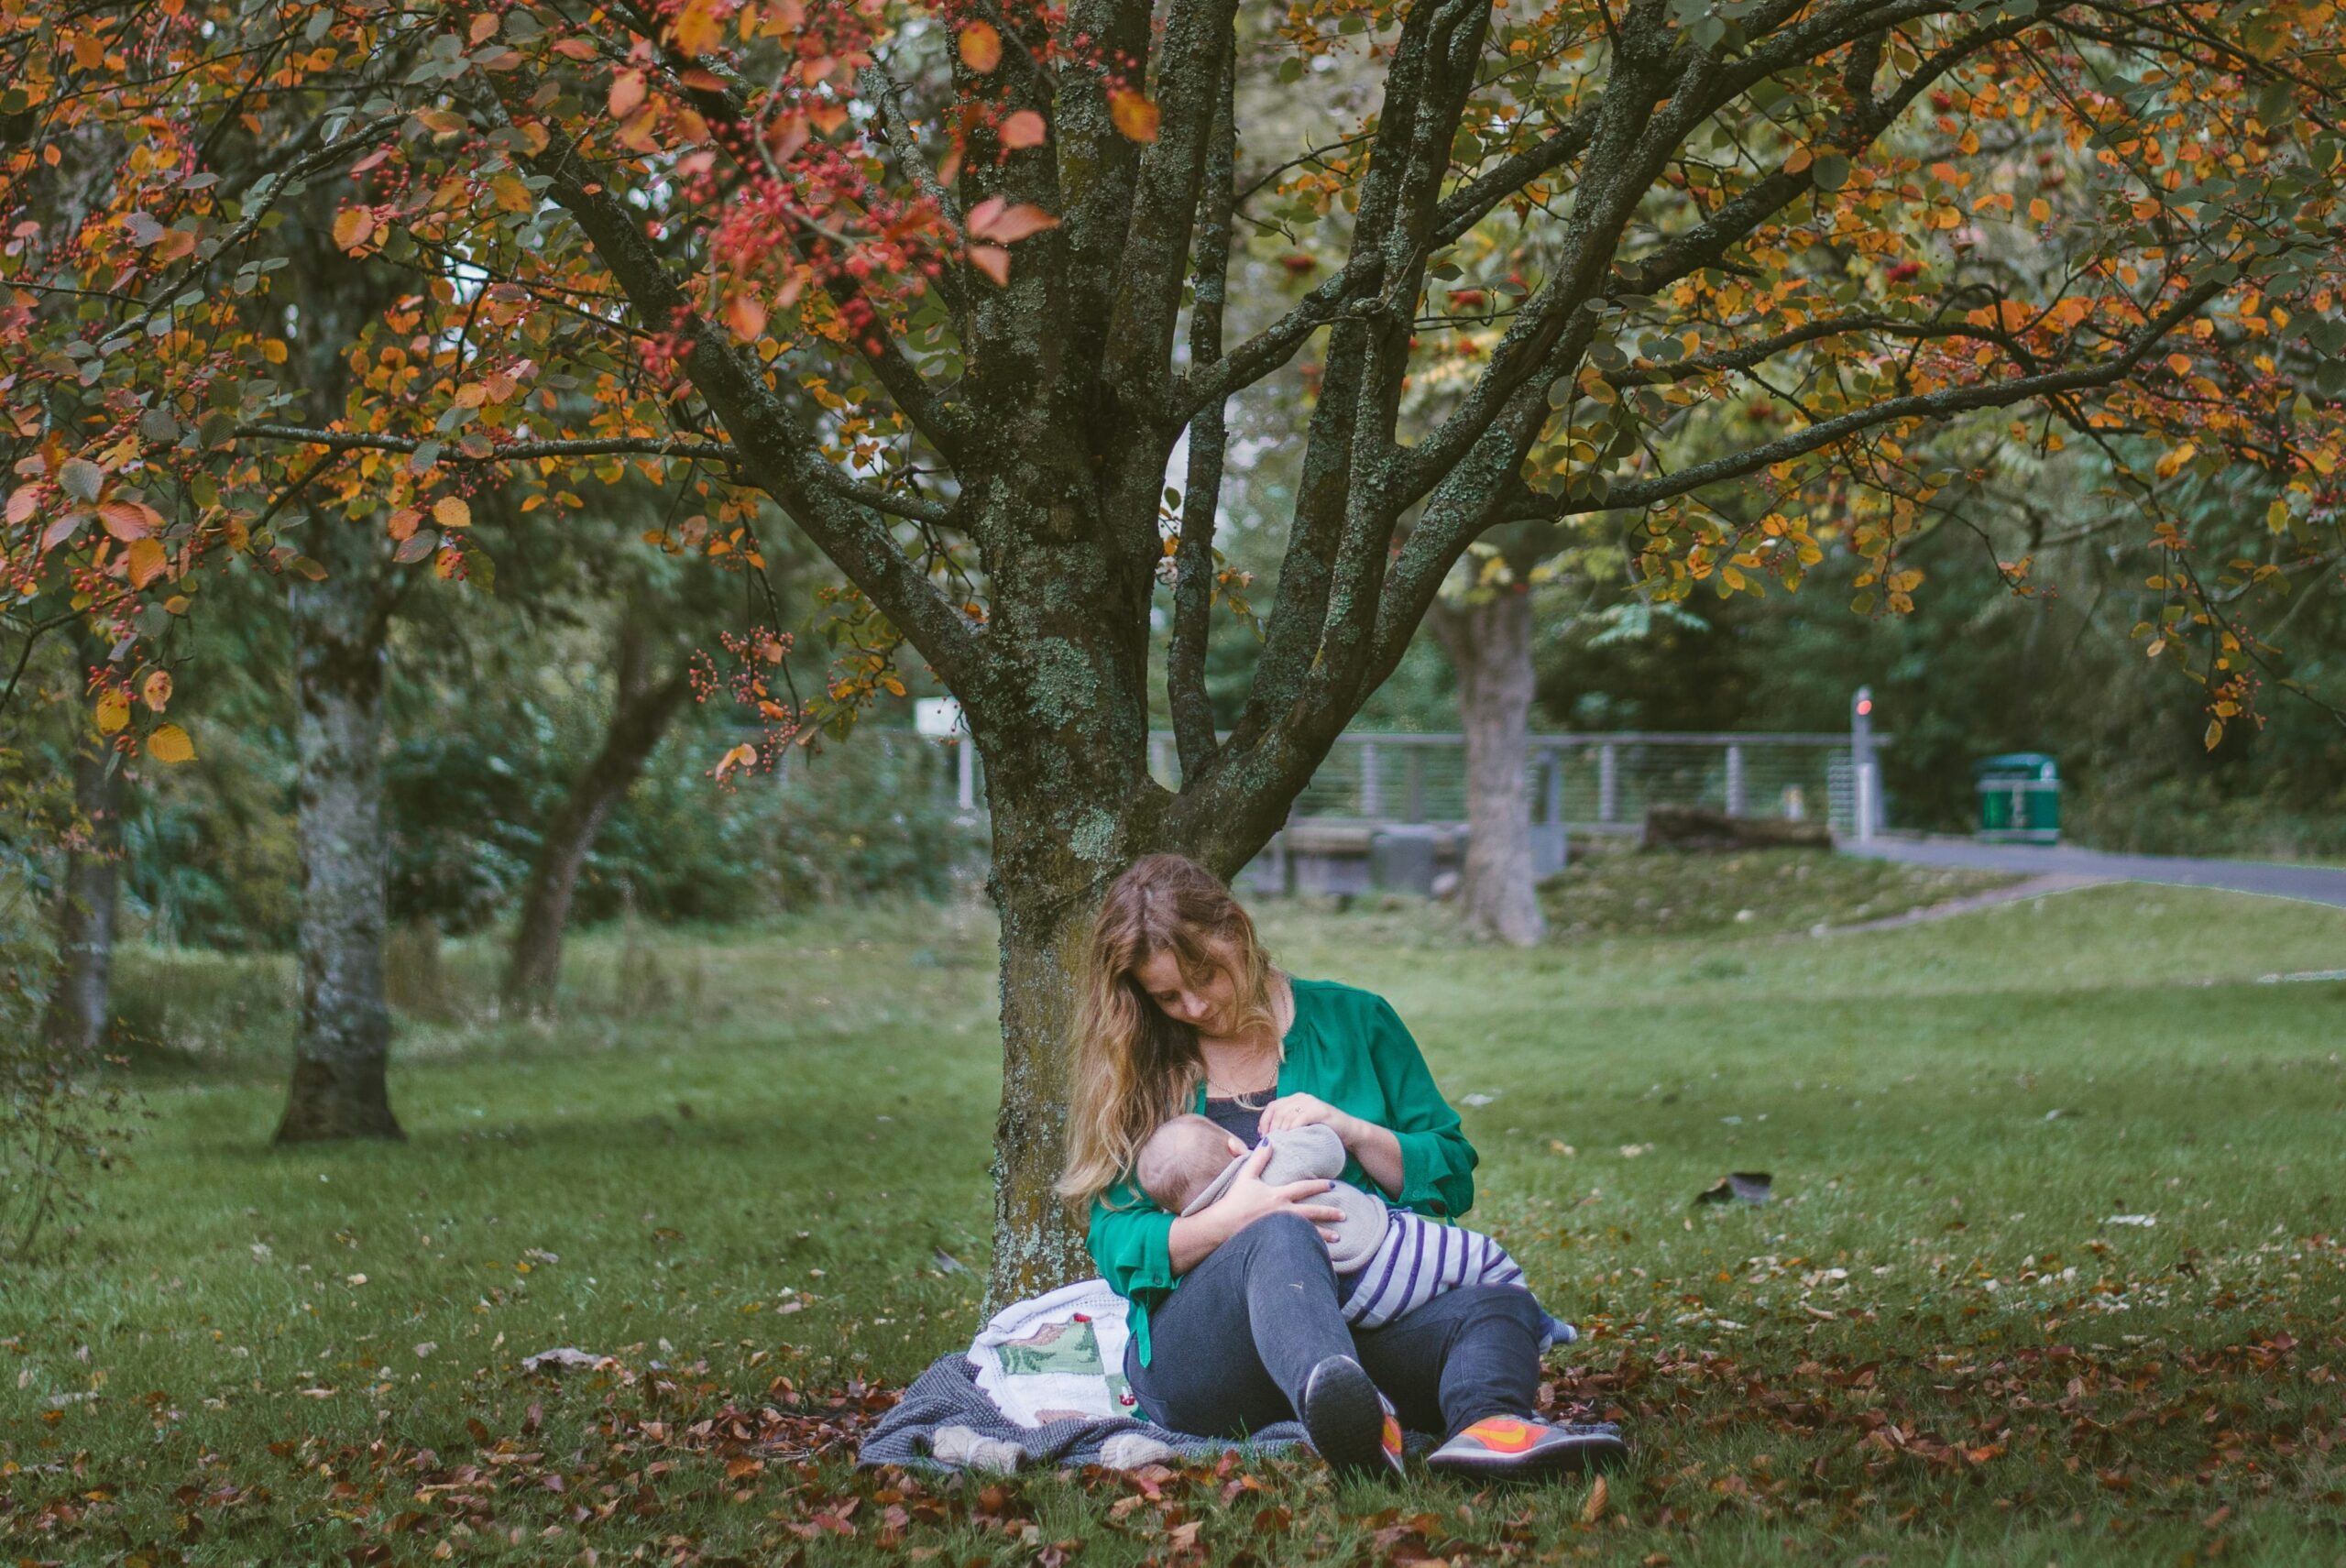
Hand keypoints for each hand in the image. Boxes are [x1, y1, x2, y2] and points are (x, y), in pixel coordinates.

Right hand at [1197, 1141, 1346, 1245]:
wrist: (1222, 1225)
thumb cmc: (1234, 1201)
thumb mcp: (1246, 1176)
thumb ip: (1258, 1158)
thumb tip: (1269, 1141)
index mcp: (1278, 1195)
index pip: (1304, 1188)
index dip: (1319, 1185)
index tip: (1333, 1184)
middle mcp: (1283, 1213)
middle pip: (1312, 1212)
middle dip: (1329, 1213)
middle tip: (1344, 1214)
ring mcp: (1281, 1230)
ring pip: (1308, 1232)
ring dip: (1325, 1235)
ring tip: (1338, 1238)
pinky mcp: (1275, 1243)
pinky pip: (1298, 1245)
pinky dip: (1310, 1249)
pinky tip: (1319, 1253)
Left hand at [1258, 1092, 1362, 1146]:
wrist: (1350, 1132)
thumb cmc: (1324, 1132)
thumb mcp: (1302, 1126)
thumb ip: (1287, 1126)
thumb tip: (1265, 1136)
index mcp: (1295, 1099)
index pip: (1272, 1106)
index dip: (1264, 1121)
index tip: (1262, 1136)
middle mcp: (1302, 1097)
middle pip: (1277, 1110)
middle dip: (1270, 1127)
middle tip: (1270, 1142)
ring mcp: (1311, 1103)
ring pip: (1287, 1114)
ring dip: (1280, 1129)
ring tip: (1279, 1142)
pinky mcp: (1320, 1110)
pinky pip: (1301, 1118)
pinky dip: (1293, 1128)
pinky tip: (1291, 1137)